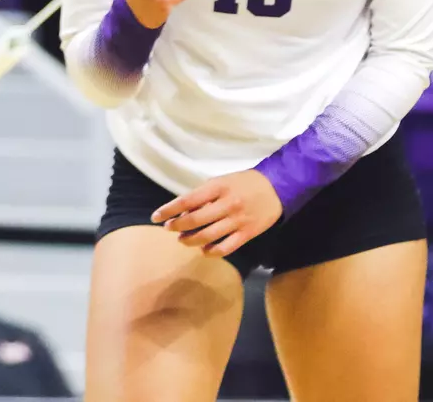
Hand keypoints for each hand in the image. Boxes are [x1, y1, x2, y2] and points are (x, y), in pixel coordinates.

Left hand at [152, 170, 282, 258]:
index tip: (155, 216)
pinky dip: (211, 251)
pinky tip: (203, 250)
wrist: (277, 187)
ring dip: (190, 240)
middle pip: (195, 220)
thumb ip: (204, 195)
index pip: (187, 200)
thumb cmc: (245, 182)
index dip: (168, 209)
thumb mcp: (222, 181)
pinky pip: (225, 247)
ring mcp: (237, 220)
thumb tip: (183, 212)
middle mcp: (227, 204)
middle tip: (168, 228)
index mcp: (219, 187)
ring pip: (207, 236)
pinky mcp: (247, 233)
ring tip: (182, 240)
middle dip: (176, 226)